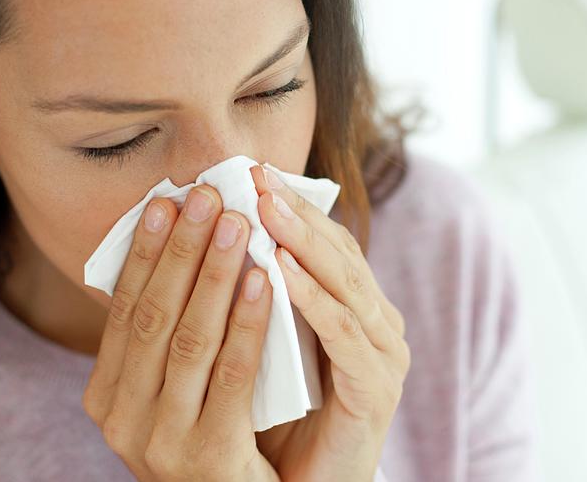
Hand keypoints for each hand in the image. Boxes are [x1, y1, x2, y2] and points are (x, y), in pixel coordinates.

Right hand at [82, 184, 279, 481]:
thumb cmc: (208, 436)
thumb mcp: (171, 389)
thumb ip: (166, 335)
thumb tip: (173, 249)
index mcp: (107, 394)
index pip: (125, 309)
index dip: (146, 252)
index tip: (166, 201)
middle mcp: (122, 418)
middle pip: (154, 315)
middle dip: (181, 250)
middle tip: (205, 196)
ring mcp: (161, 440)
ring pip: (190, 339)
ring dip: (214, 274)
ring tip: (238, 223)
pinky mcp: (208, 455)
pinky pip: (231, 375)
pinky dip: (247, 322)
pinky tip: (264, 280)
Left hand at [249, 165, 410, 481]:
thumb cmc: (276, 414)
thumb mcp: (262, 342)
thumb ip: (252, 296)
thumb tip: (204, 239)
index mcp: (352, 306)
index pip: (323, 243)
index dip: (289, 206)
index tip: (249, 173)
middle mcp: (375, 322)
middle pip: (336, 253)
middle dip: (294, 212)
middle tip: (256, 177)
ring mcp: (382, 353)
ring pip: (344, 285)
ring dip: (302, 244)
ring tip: (265, 210)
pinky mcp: (377, 388)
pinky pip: (343, 336)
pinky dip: (313, 300)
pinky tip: (280, 272)